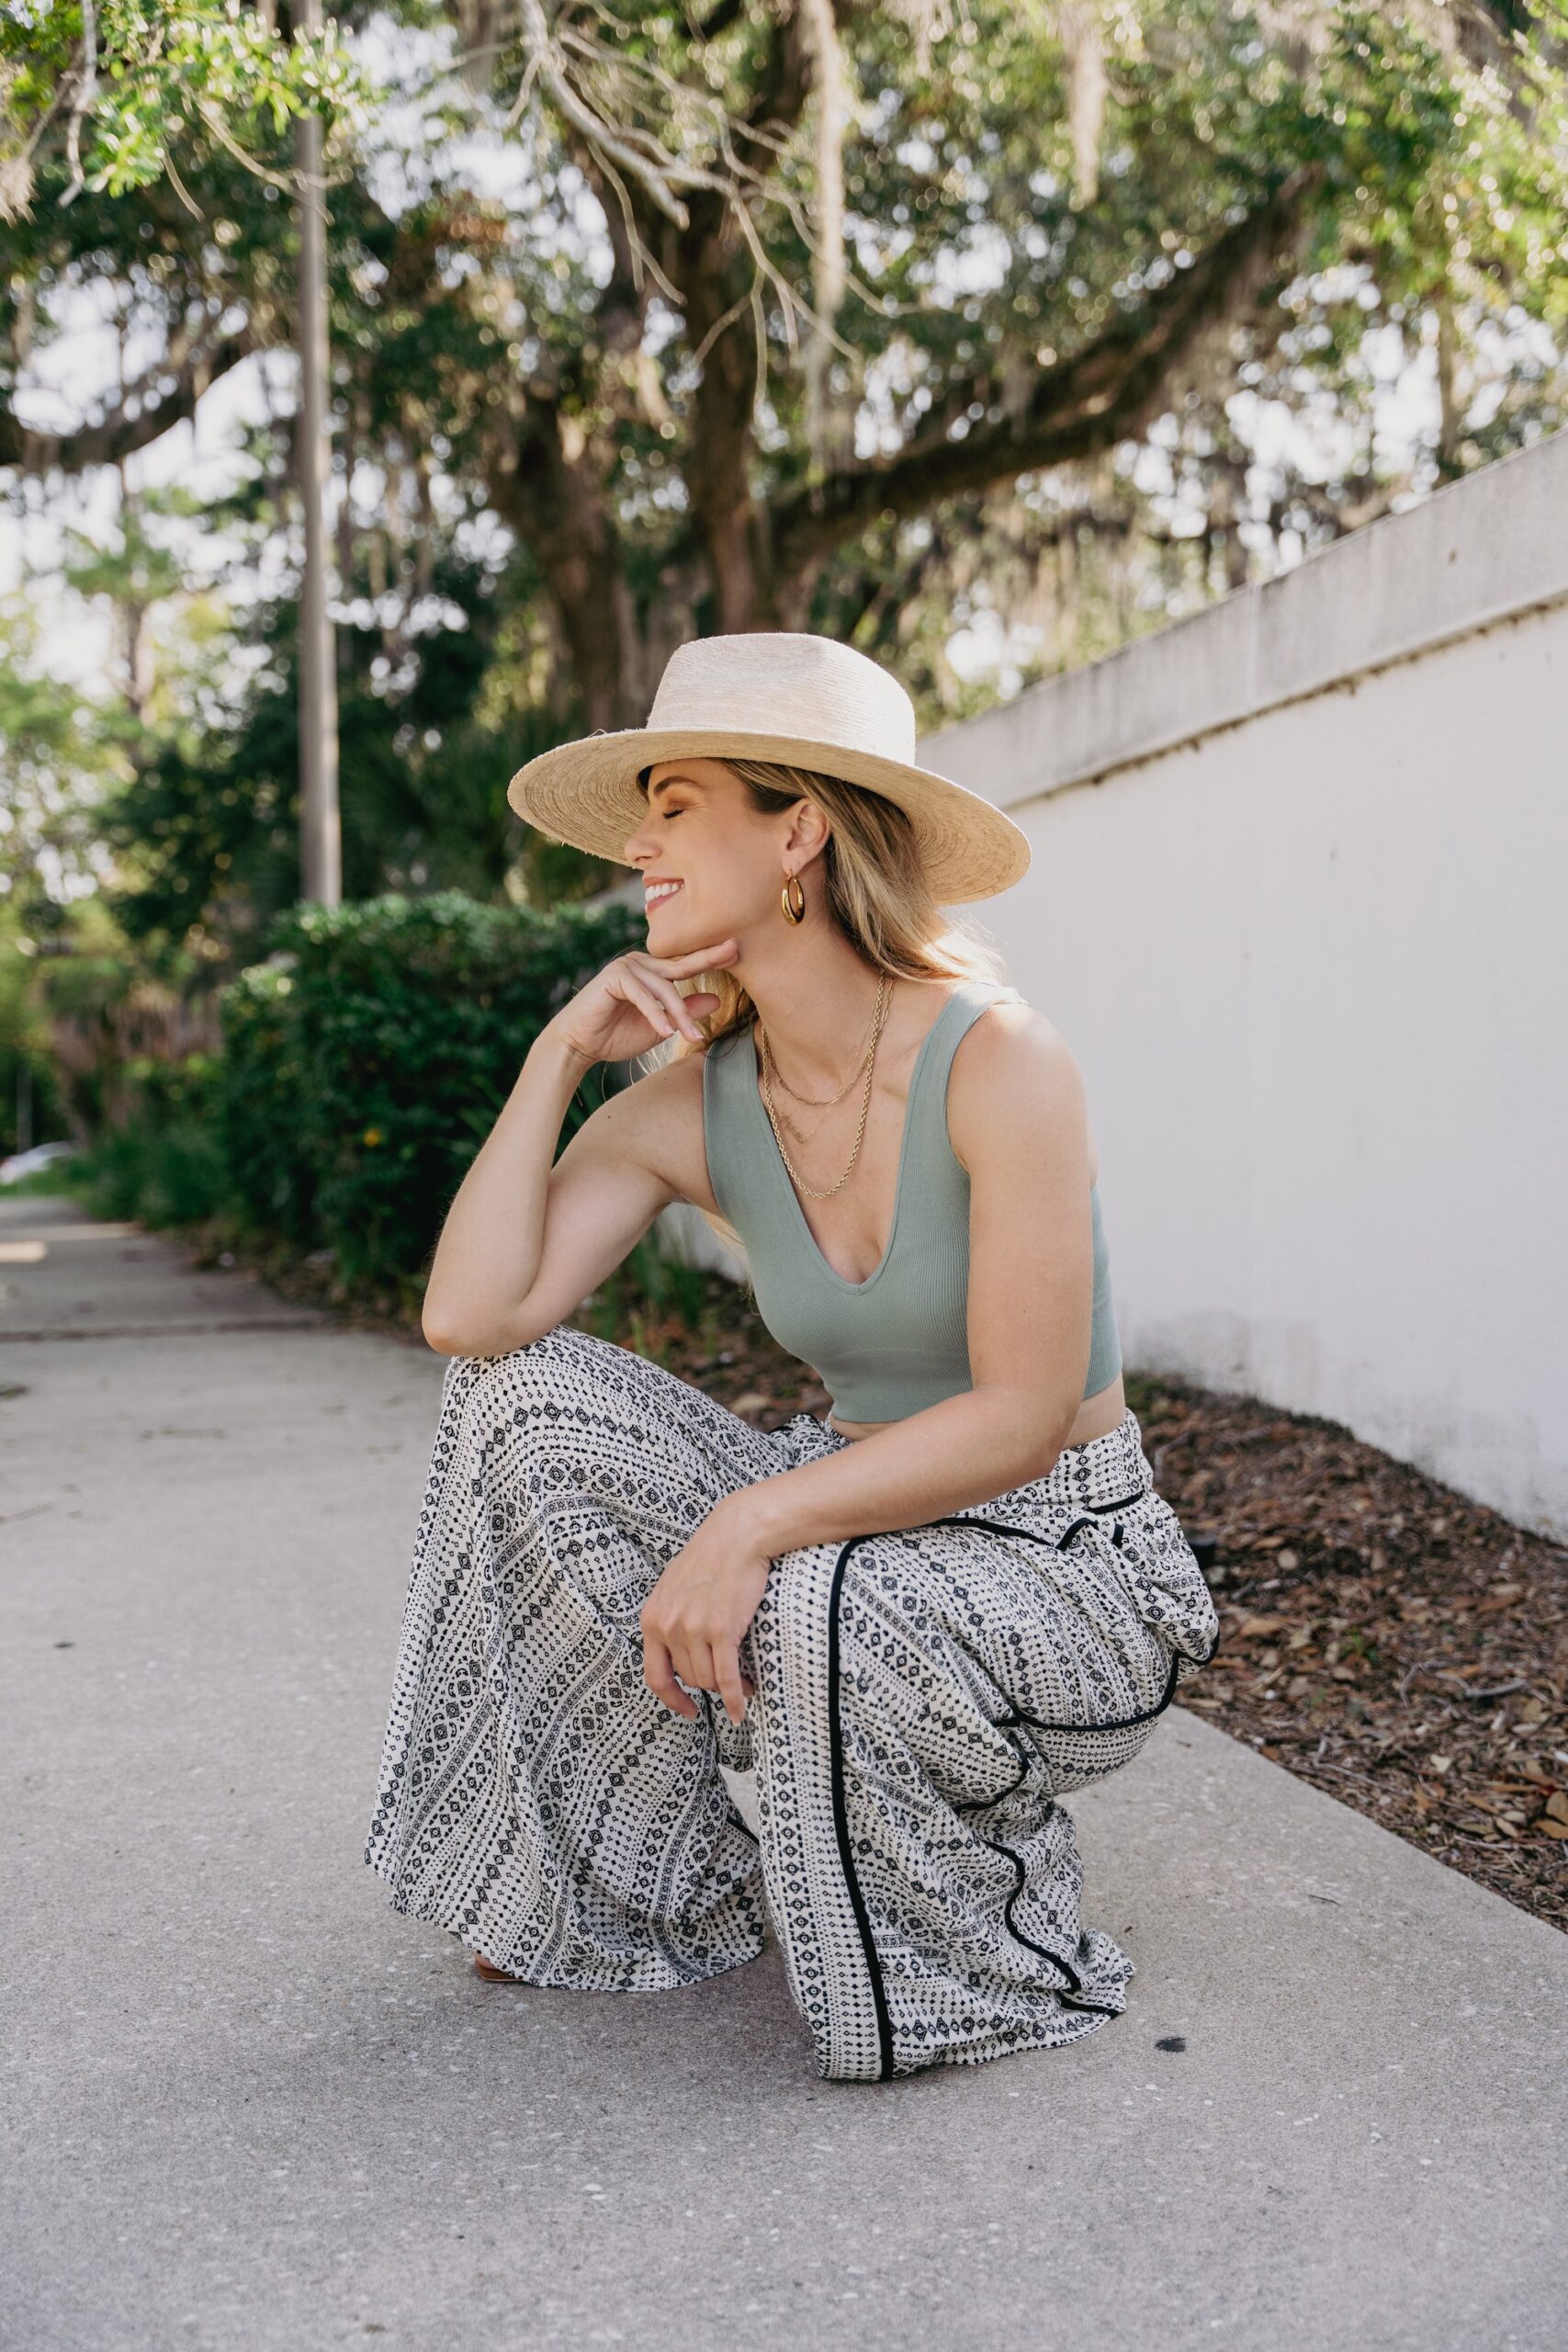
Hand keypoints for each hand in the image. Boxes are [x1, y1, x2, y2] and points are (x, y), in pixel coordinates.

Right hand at [545, 939, 740, 1068]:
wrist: (579, 1045)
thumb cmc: (616, 1035)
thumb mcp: (660, 1026)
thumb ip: (684, 1012)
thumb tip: (716, 999)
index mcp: (652, 971)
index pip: (686, 965)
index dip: (710, 958)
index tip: (737, 951)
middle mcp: (640, 963)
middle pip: (680, 966)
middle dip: (707, 958)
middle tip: (734, 950)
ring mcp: (626, 966)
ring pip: (664, 988)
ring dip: (679, 1015)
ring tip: (692, 1037)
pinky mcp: (613, 977)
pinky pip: (642, 996)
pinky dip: (655, 1015)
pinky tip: (665, 1033)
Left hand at [640, 1495, 774, 1726]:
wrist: (737, 1535)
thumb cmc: (711, 1557)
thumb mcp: (673, 1588)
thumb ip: (668, 1618)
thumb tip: (676, 1650)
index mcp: (652, 1619)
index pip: (654, 1675)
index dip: (671, 1698)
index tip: (686, 1708)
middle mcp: (667, 1627)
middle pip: (689, 1679)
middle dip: (710, 1685)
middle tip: (729, 1682)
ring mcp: (693, 1629)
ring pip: (709, 1680)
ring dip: (728, 1688)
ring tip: (742, 1682)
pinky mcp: (721, 1630)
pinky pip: (726, 1678)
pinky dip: (734, 1699)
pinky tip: (741, 1708)